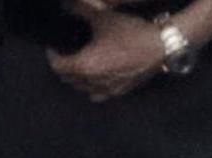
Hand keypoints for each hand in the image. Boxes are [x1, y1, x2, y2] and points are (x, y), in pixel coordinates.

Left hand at [47, 11, 166, 101]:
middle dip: (63, 67)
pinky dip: (91, 87)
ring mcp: (106, 90)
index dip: (52, 56)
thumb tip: (66, 4)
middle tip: (65, 54)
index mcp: (84, 66)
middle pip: (68, 79)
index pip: (58, 66)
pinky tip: (95, 77)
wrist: (158, 46)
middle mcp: (92, 82)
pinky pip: (97, 94)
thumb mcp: (102, 17)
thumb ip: (80, 10)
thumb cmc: (129, 32)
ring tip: (78, 65)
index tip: (53, 48)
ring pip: (81, 89)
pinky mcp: (118, 92)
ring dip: (76, 79)